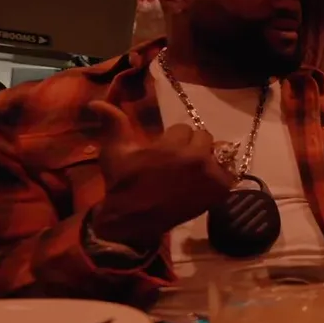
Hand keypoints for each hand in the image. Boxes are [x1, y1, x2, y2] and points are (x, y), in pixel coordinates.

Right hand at [88, 101, 234, 246]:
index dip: (172, 139)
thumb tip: (95, 102)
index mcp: (172, 146)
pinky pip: (228, 172)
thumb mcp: (115, 151)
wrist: (132, 220)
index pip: (183, 128)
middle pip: (203, 137)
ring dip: (206, 159)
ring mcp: (210, 176)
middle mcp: (195, 158)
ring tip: (190, 173)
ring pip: (216, 153)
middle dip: (191, 146)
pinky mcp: (219, 191)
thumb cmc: (122, 183)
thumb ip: (114, 123)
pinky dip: (218, 176)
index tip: (162, 153)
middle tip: (177, 162)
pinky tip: (203, 183)